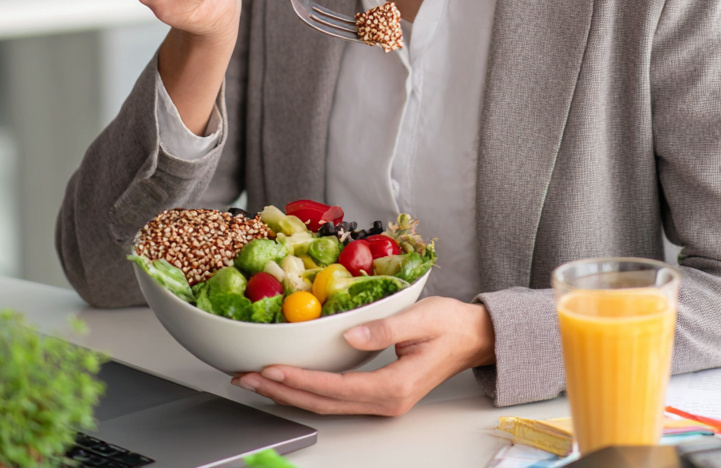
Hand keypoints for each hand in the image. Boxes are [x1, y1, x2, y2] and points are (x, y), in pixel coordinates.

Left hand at [231, 296, 495, 415]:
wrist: (474, 337)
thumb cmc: (451, 324)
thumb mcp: (422, 318)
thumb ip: (386, 328)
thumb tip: (350, 334)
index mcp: (395, 387)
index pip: (337, 388)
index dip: (302, 381)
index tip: (272, 370)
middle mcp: (386, 402)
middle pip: (324, 403)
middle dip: (282, 392)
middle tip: (246, 378)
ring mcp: (382, 401)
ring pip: (326, 404)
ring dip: (289, 393)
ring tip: (256, 381)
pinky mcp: (378, 393)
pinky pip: (336, 398)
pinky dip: (306, 390)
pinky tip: (288, 381)